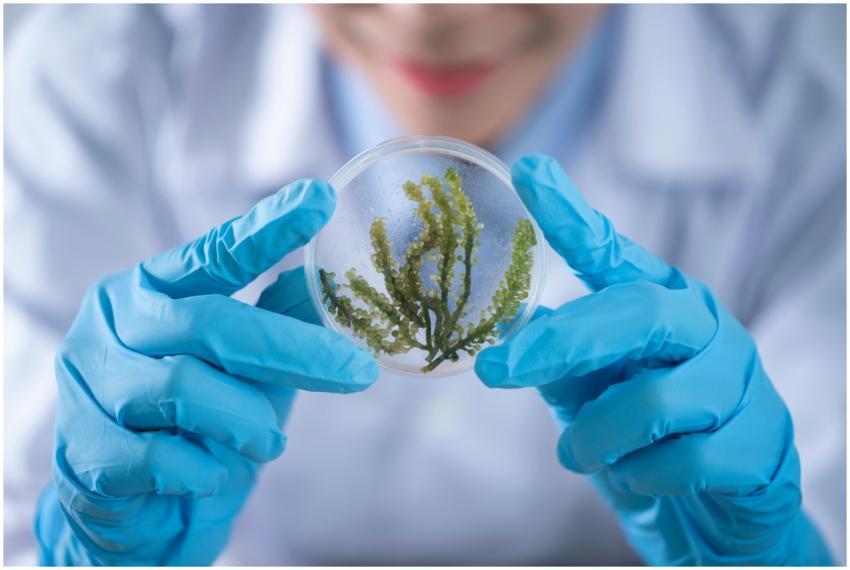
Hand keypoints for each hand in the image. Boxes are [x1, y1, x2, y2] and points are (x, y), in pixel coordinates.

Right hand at [35, 180, 377, 564]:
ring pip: (186, 388)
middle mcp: (113, 324)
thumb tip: (325, 278)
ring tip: (268, 441)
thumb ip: (275, 321)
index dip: (268, 228)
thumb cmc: (198, 422)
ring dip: (247, 420)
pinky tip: (211, 473)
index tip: (320, 199)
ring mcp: (91, 384)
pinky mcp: (85, 450)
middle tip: (358, 371)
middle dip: (294, 350)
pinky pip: (163, 455)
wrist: (140, 510)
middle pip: (212, 323)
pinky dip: (206, 468)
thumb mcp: (245, 367)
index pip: (214, 254)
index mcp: (151, 289)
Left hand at [475, 155, 832, 564]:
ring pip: (656, 400)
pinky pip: (687, 461)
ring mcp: (742, 385)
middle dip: (559, 344)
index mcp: (660, 306)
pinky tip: (638, 480)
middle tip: (494, 371)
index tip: (527, 171)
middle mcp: (706, 329)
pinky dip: (642, 478)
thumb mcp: (593, 397)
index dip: (570, 215)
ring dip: (598, 437)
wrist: (718, 519)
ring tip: (579, 456)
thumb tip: (514, 322)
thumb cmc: (647, 443)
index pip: (613, 253)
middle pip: (636, 313)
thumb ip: (562, 362)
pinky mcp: (762, 446)